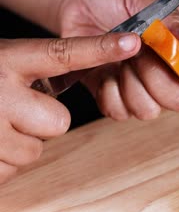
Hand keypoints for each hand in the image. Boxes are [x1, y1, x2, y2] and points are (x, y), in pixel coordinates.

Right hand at [0, 32, 140, 182]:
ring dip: (18, 143)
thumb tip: (79, 75)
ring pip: (35, 150)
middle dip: (41, 122)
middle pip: (59, 122)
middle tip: (12, 111)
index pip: (63, 53)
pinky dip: (1, 163)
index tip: (132, 41)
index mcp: (7, 61)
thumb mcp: (1, 65)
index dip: (100, 48)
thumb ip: (33, 71)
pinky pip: (12, 171)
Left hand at [59, 0, 178, 119]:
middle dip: (157, 79)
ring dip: (131, 84)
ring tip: (121, 57)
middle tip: (140, 51)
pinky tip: (105, 68)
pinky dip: (109, 91)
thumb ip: (171, 21)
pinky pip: (119, 111)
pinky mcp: (116, 97)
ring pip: (149, 111)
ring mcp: (144, 88)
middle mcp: (170, 74)